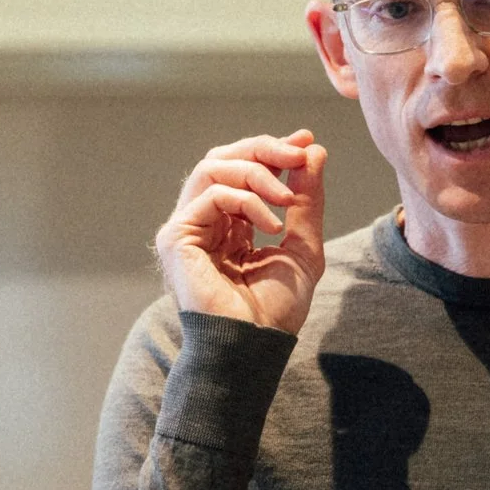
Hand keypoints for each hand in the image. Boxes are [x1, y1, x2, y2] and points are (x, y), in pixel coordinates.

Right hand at [155, 131, 327, 334]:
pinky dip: (248, 201)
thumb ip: (306, 201)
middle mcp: (203, 221)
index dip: (272, 150)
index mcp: (228, 224)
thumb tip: (313, 151)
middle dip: (264, 150)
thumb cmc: (274, 310)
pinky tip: (272, 225)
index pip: (242, 170)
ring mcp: (186, 227)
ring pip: (213, 168)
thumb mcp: (302, 246)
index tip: (306, 142)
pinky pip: (212, 195)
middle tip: (298, 154)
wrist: (254, 347)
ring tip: (287, 196)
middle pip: (223, 159)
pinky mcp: (177, 237)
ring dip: (258, 172)